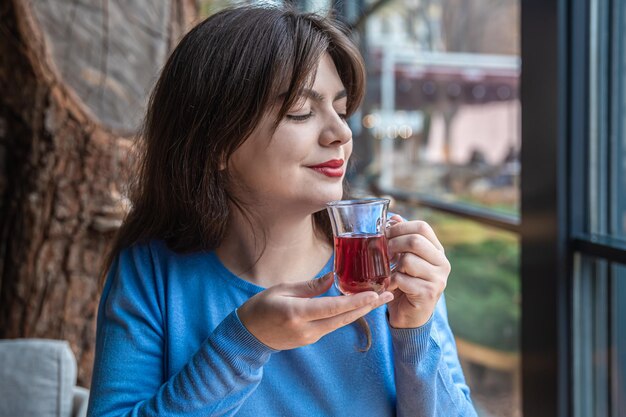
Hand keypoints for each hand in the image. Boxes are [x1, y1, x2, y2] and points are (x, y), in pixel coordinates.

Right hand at [237, 273, 393, 349]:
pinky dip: (347, 315)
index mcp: (298, 314)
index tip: (375, 294)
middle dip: (368, 307)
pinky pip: (333, 326)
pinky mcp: (311, 339)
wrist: (247, 336)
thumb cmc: (260, 308)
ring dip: (361, 311)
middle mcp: (307, 329)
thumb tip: (332, 278)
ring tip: (379, 299)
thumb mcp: (281, 289)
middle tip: (389, 295)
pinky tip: (359, 306)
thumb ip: (309, 286)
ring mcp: (310, 337)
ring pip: (341, 323)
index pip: (333, 308)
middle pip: (344, 318)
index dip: (356, 301)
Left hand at [385, 216, 450, 328]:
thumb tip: (394, 218)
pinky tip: (390, 286)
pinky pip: (402, 279)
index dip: (401, 227)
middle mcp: (442, 263)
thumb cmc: (405, 285)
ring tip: (389, 272)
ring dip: (392, 266)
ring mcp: (438, 279)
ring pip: (407, 260)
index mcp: (437, 251)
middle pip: (415, 241)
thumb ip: (401, 239)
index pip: (422, 227)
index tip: (386, 233)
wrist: (410, 317)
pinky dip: (391, 281)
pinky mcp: (428, 293)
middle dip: (393, 244)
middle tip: (383, 251)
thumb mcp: (403, 259)